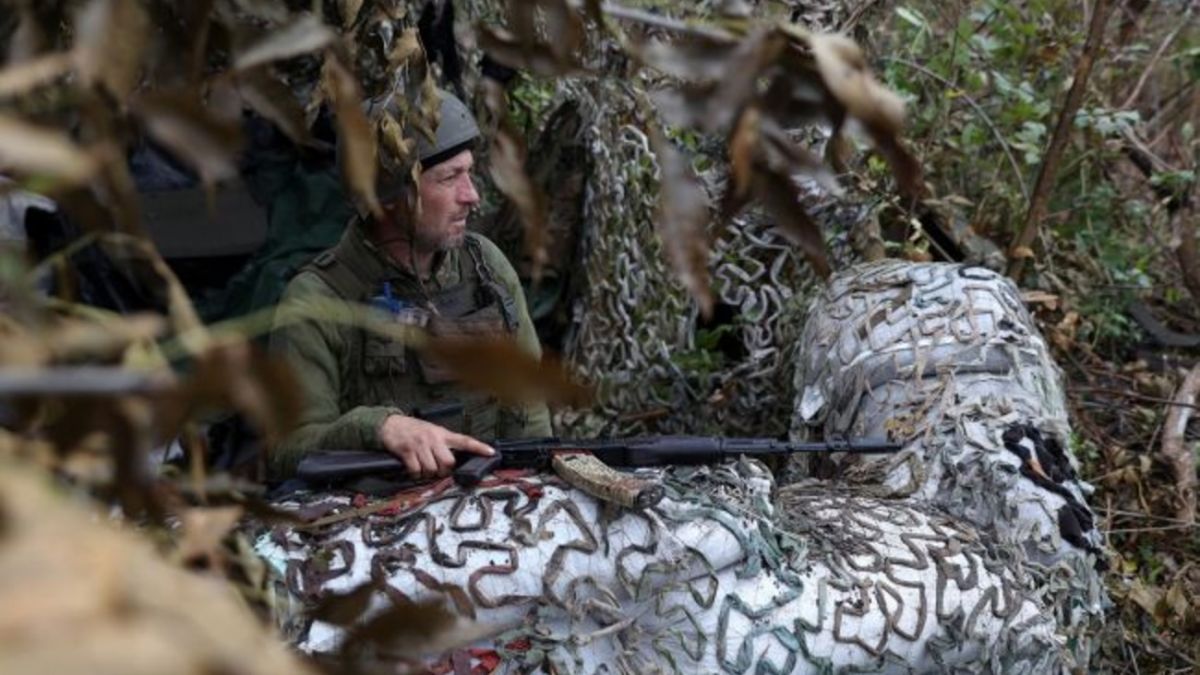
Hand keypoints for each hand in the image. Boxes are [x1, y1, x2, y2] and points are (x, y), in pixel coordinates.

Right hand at [378, 415, 493, 479]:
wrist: (390, 424)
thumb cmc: (413, 430)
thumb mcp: (432, 432)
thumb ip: (444, 443)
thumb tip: (453, 462)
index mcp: (442, 433)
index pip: (465, 440)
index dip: (478, 447)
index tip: (491, 452)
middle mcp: (433, 438)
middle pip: (448, 462)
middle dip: (443, 471)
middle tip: (437, 470)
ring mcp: (420, 444)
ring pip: (432, 469)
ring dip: (428, 474)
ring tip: (423, 469)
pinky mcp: (407, 451)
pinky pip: (416, 470)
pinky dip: (415, 474)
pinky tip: (413, 469)